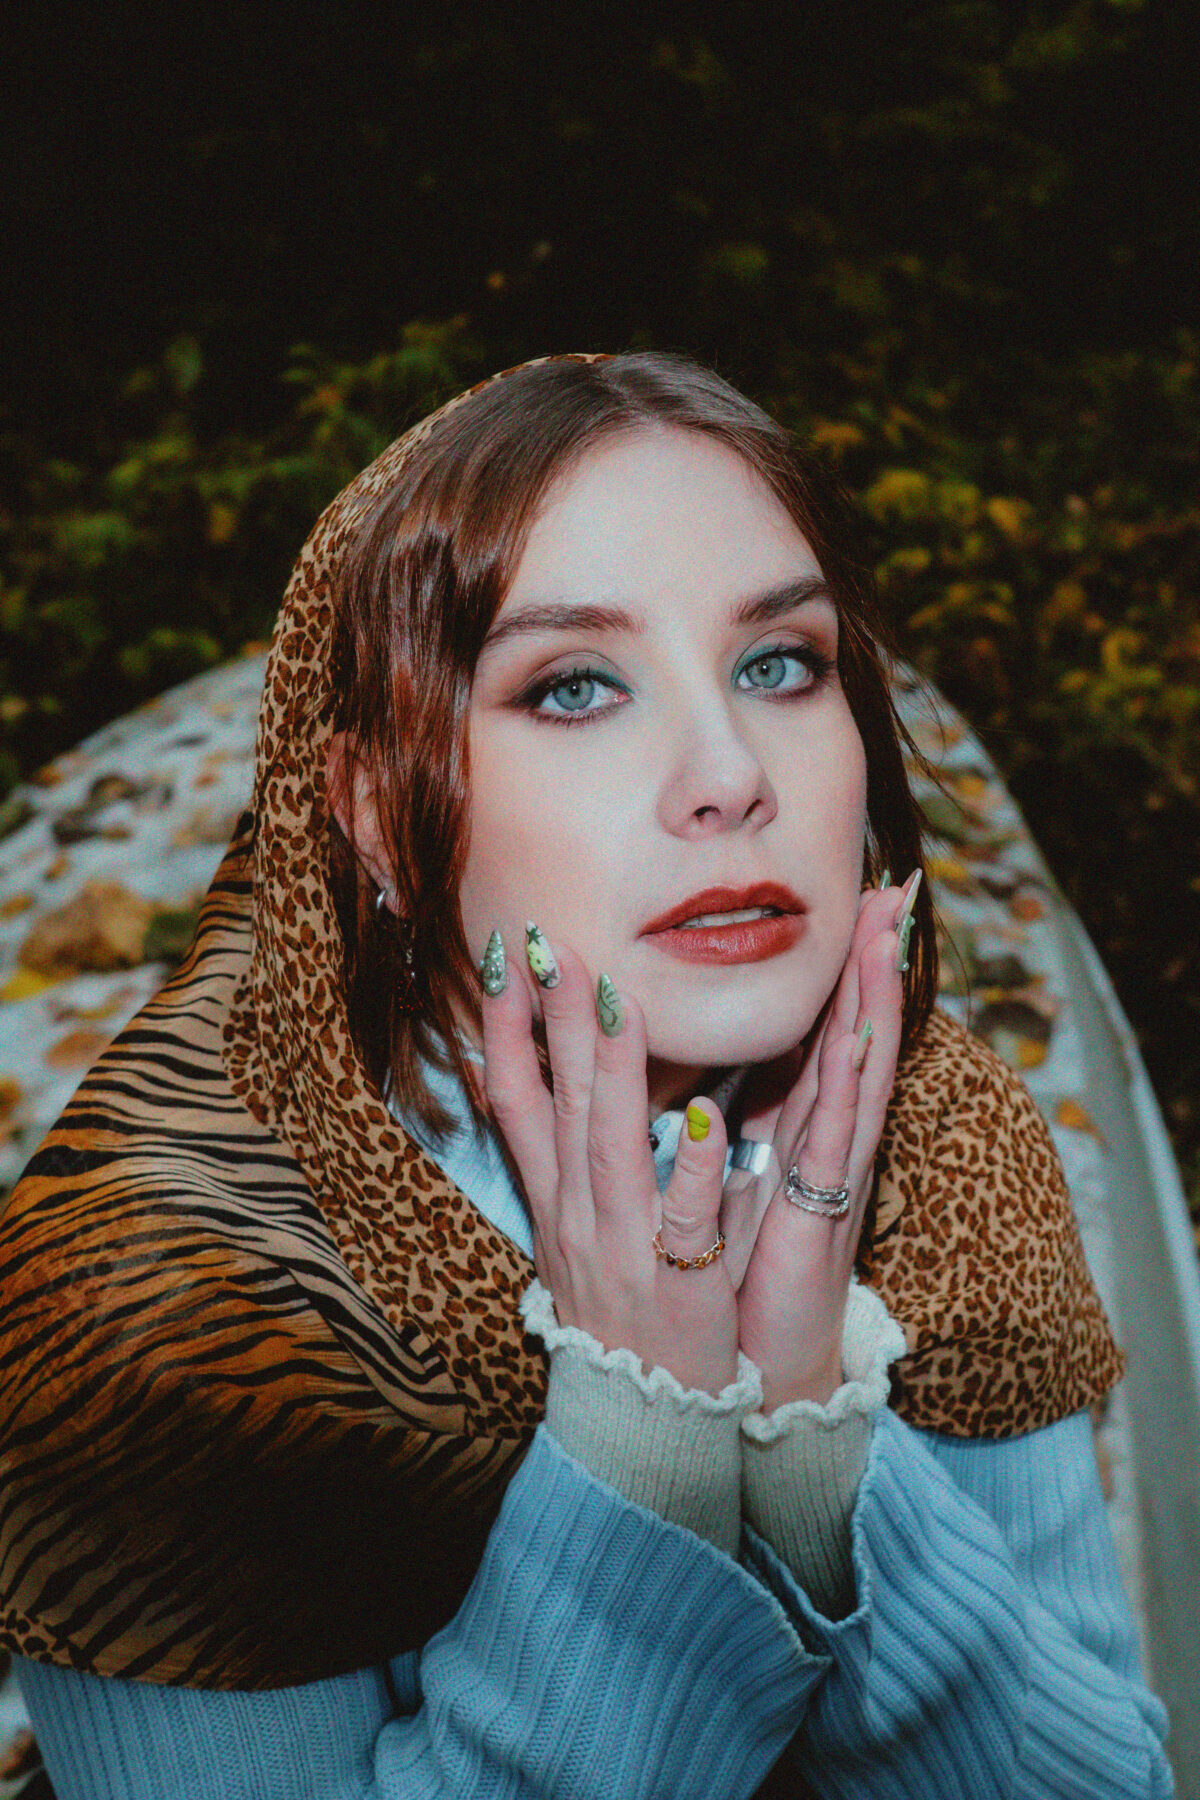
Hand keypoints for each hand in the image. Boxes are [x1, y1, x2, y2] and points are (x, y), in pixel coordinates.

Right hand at [480, 926, 738, 1394]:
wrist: (641, 1415)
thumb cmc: (615, 1308)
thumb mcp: (561, 1232)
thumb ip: (544, 1156)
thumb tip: (496, 1079)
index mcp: (555, 1202)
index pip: (515, 1102)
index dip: (502, 1032)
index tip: (500, 962)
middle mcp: (579, 1216)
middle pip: (560, 1106)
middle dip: (554, 1023)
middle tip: (552, 943)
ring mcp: (626, 1246)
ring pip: (613, 1147)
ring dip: (614, 1072)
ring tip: (618, 999)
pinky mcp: (682, 1279)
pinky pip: (688, 1215)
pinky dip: (695, 1166)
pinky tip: (710, 1115)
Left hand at [729, 876, 913, 1410]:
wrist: (757, 1364)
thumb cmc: (740, 1272)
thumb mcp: (727, 1178)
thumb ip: (726, 1120)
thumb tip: (711, 1066)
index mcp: (798, 1128)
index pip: (825, 1031)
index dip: (843, 968)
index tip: (858, 899)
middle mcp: (826, 1142)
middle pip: (857, 1036)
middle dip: (874, 962)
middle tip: (893, 890)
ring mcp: (832, 1174)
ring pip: (860, 1072)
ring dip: (876, 1003)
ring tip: (886, 938)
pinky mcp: (822, 1212)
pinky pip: (837, 1142)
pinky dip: (849, 1090)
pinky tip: (858, 1043)